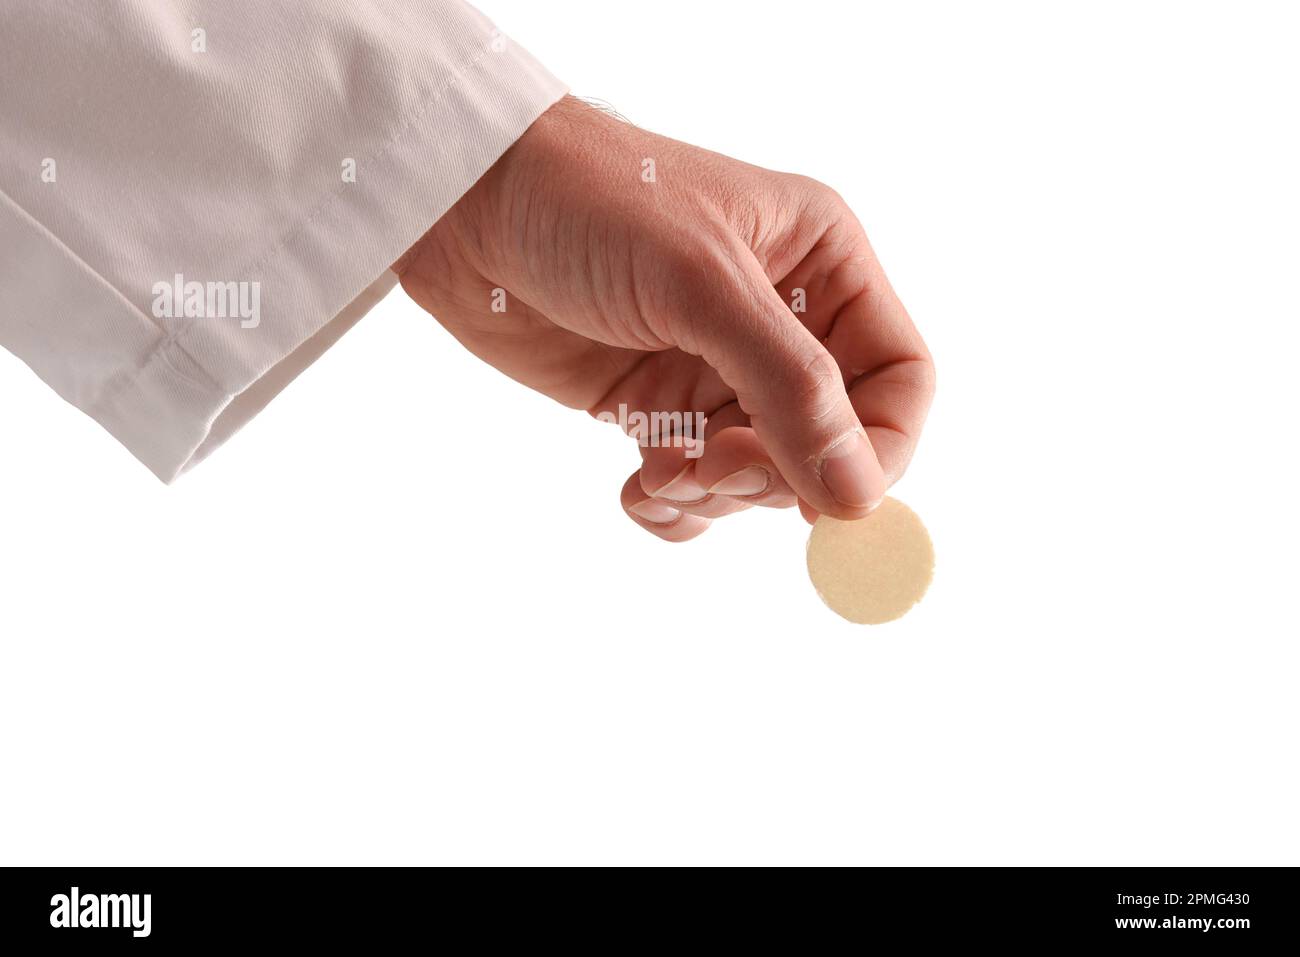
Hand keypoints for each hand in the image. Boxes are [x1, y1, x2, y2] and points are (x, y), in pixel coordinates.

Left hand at [394, 96, 933, 540]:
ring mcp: (719, 369)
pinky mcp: (658, 405)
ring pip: (763, 476)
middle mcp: (783, 320)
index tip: (820, 496)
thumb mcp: (702, 284)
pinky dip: (675, 508)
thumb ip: (791, 388)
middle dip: (775, 475)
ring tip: (659, 470)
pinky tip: (637, 488)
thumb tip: (858, 496)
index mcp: (824, 264)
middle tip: (709, 469)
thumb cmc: (590, 204)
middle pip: (832, 442)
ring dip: (718, 496)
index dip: (876, 449)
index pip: (900, 381)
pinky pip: (698, 489)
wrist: (464, 206)